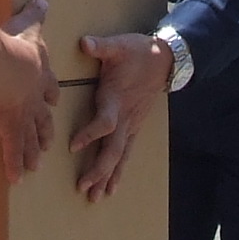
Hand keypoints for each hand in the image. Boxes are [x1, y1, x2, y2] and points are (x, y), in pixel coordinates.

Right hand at [0, 0, 56, 180]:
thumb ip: (35, 14)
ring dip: (32, 151)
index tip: (52, 99)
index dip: (50, 93)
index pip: (48, 86)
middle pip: (42, 117)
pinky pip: (12, 151)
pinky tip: (15, 179)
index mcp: (40, 74)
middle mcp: (35, 98)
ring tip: (36, 163)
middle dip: (44, 128)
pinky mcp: (10, 128)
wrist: (8, 69)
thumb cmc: (15, 45)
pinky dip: (14, 165)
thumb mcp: (28, 25)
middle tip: (47, 140)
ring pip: (30, 137)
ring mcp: (24, 116)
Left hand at [74, 31, 171, 201]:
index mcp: (116, 99)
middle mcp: (125, 118)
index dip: (90, 134)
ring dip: (107, 177)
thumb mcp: (119, 45)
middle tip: (83, 187)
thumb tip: (84, 42)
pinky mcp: (134, 128)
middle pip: (113, 150)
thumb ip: (101, 46)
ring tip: (95, 197)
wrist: (165, 60)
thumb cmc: (139, 53)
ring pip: (120, 157)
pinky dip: (118, 172)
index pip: (104, 123)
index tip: (72, 145)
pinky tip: (111, 188)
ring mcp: (131, 125)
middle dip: (98, 170)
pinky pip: (125, 154)